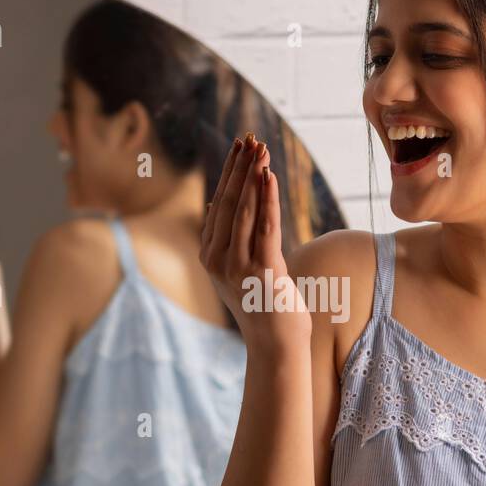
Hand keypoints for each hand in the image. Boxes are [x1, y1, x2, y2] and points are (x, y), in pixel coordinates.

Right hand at [199, 133, 310, 351]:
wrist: (275, 345)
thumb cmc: (264, 307)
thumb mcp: (242, 271)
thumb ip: (234, 241)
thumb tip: (232, 204)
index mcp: (210, 257)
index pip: (219, 205)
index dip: (230, 174)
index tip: (241, 148)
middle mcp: (218, 260)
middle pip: (229, 203)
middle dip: (240, 168)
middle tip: (250, 139)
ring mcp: (238, 267)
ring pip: (245, 210)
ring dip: (254, 176)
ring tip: (261, 149)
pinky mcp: (262, 271)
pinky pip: (265, 226)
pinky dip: (268, 198)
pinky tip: (270, 175)